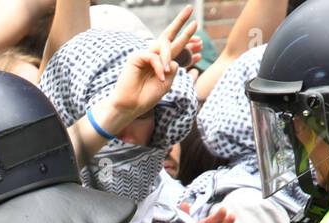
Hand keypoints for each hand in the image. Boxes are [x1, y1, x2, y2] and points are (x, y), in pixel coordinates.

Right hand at [107, 5, 197, 124]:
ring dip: (167, 57)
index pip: (176, 46)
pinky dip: (159, 66)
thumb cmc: (147, 97)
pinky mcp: (136, 57)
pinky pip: (153, 56)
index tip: (197, 28)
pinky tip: (160, 77)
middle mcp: (153, 56)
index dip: (187, 38)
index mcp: (162, 62)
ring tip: (166, 73)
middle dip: (180, 22)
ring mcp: (144, 55)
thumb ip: (173, 69)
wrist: (131, 106)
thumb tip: (172, 57)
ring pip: (163, 45)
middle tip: (190, 8)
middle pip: (168, 35)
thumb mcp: (167, 83)